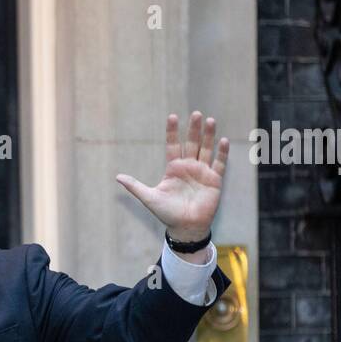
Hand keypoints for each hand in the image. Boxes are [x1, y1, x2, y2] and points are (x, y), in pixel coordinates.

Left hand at [115, 111, 227, 240]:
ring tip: (209, 121)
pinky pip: (219, 164)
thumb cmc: (167, 213)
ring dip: (208, 136)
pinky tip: (223, 141)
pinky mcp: (214, 180)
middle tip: (196, 114)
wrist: (185, 227)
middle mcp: (188, 167)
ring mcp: (202, 172)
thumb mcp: (149, 197)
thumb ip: (135, 186)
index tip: (172, 116)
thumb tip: (117, 177)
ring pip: (206, 150)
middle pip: (192, 143)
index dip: (173, 132)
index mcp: (173, 168)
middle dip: (193, 129)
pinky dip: (222, 153)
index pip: (173, 145)